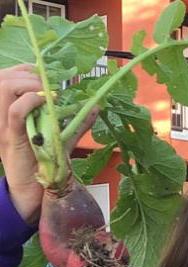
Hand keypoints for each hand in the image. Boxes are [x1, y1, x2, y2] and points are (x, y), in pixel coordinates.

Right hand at [0, 65, 98, 224]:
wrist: (32, 193)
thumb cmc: (45, 166)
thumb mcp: (62, 139)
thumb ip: (76, 123)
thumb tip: (96, 107)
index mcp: (9, 112)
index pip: (6, 78)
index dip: (24, 69)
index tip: (46, 73)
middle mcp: (2, 115)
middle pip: (3, 78)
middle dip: (27, 73)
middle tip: (49, 84)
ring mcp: (5, 126)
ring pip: (4, 88)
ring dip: (29, 83)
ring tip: (48, 92)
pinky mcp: (12, 138)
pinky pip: (15, 112)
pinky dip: (31, 101)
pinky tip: (48, 101)